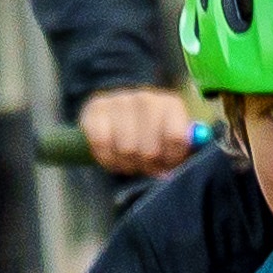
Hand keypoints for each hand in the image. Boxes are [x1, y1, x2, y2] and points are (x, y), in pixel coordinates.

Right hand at [79, 89, 195, 179]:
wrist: (119, 120)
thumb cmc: (152, 139)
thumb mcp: (171, 146)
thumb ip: (175, 156)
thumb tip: (166, 174)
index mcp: (171, 105)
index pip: (176, 137)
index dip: (171, 158)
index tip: (167, 163)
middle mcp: (146, 98)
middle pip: (149, 150)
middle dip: (147, 165)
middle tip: (145, 164)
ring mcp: (119, 100)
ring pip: (126, 149)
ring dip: (127, 164)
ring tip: (129, 161)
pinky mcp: (96, 109)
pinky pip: (102, 143)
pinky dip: (107, 157)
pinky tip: (112, 154)